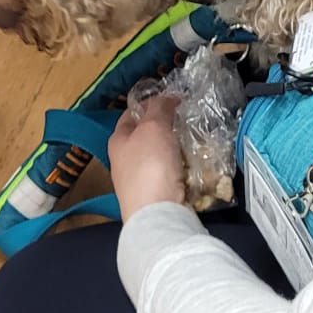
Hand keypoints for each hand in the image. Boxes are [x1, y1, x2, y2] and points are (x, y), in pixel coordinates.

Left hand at [109, 99, 186, 219]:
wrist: (158, 215)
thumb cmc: (150, 166)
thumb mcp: (154, 126)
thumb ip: (160, 107)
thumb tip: (167, 97)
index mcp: (118, 141)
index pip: (131, 113)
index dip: (150, 103)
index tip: (173, 98)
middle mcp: (125, 161)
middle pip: (147, 136)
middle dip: (167, 126)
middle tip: (187, 118)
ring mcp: (140, 181)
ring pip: (162, 156)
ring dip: (177, 148)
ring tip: (195, 139)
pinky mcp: (156, 197)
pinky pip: (172, 175)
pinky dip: (183, 168)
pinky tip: (194, 165)